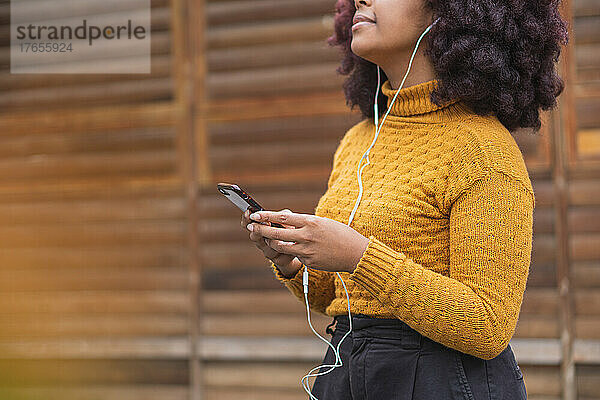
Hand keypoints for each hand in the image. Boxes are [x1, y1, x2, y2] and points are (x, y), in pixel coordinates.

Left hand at [246, 210, 369, 273]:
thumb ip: (306, 223)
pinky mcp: (308, 262)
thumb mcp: (324, 223)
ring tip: (268, 239)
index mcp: (311, 222)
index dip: (266, 215)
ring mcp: (306, 250)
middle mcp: (306, 236)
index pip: (283, 217)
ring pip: (281, 246)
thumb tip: (288, 221)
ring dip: (272, 242)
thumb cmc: (342, 234)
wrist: (356, 253)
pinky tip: (296, 249)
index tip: (255, 214)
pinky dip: (293, 251)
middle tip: (251, 227)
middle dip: (261, 229)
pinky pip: (295, 256)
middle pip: (277, 232)